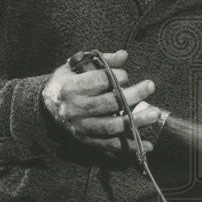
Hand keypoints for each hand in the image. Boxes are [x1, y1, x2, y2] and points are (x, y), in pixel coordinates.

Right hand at [41, 49, 160, 152]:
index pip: (100, 81)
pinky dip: (131, 146)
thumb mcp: (75, 67)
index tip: (126, 75)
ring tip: (155, 113)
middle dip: (134, 95)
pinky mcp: (87, 141)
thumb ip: (101, 60)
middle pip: (110, 103)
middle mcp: (75, 109)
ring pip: (113, 126)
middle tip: (150, 86)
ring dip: (137, 121)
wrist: (46, 108)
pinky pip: (111, 146)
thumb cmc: (65, 83)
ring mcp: (82, 128)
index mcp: (70, 88)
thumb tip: (124, 55)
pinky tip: (148, 145)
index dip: (117, 76)